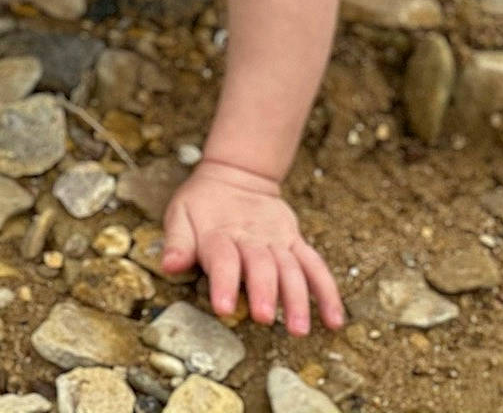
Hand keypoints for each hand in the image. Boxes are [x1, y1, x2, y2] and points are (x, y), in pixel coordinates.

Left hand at [161, 157, 343, 335]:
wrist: (236, 174)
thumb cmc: (203, 204)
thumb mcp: (181, 214)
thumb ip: (176, 242)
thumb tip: (169, 265)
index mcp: (219, 234)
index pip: (223, 258)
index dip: (224, 282)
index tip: (225, 307)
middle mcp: (251, 238)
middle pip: (260, 264)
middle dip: (263, 290)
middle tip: (264, 317)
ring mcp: (277, 240)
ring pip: (291, 268)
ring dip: (297, 298)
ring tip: (299, 328)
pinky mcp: (295, 242)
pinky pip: (314, 265)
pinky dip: (327, 291)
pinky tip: (333, 319)